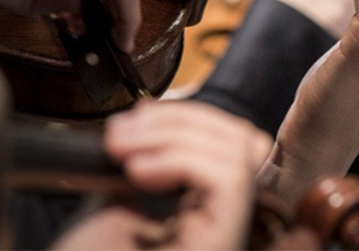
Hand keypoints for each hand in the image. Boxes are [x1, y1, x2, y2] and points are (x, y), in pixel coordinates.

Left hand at [51, 101, 272, 250]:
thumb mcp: (113, 215)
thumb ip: (143, 178)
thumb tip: (150, 130)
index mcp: (205, 221)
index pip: (232, 149)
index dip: (191, 121)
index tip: (133, 121)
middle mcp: (228, 227)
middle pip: (244, 143)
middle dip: (184, 120)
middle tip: (122, 131)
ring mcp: (229, 236)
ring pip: (241, 154)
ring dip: (178, 134)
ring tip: (124, 147)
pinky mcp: (223, 243)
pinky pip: (229, 181)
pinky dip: (183, 159)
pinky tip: (140, 170)